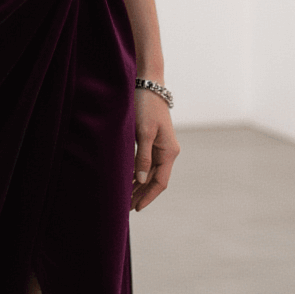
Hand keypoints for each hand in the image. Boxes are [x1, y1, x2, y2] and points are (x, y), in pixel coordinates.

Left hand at [131, 91, 179, 211]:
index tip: (136, 208)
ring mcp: (161, 147)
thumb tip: (141, 180)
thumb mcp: (144, 133)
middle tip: (125, 208)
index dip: (148, 196)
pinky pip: (146, 163)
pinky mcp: (153, 141)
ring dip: (138, 185)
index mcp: (169, 152)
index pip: (160, 182)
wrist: (148, 85)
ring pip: (150, 173)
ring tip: (124, 198)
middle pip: (155, 180)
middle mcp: (168, 152)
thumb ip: (142, 157)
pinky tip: (126, 180)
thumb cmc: (146, 107)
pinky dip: (137, 173)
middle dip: (141, 194)